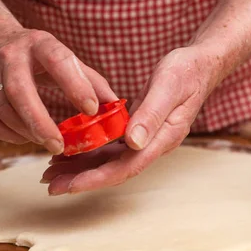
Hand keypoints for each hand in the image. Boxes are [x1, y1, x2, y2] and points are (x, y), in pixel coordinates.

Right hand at [0, 27, 116, 153]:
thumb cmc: (40, 56)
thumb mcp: (66, 58)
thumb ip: (92, 81)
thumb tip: (116, 107)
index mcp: (41, 44)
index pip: (59, 61)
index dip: (76, 86)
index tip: (92, 110)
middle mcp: (12, 56)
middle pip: (20, 90)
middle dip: (40, 122)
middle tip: (59, 146)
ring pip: (3, 108)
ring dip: (26, 131)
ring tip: (47, 143)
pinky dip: (6, 135)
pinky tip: (25, 139)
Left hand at [43, 46, 221, 194]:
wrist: (199, 64)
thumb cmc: (186, 71)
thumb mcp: (169, 86)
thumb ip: (151, 115)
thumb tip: (133, 143)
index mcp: (162, 139)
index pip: (126, 167)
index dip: (97, 178)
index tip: (71, 186)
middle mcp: (153, 145)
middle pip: (114, 171)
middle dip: (82, 179)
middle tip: (50, 184)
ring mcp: (146, 140)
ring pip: (110, 161)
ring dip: (82, 168)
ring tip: (52, 172)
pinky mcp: (138, 131)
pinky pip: (111, 147)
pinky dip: (90, 151)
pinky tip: (70, 151)